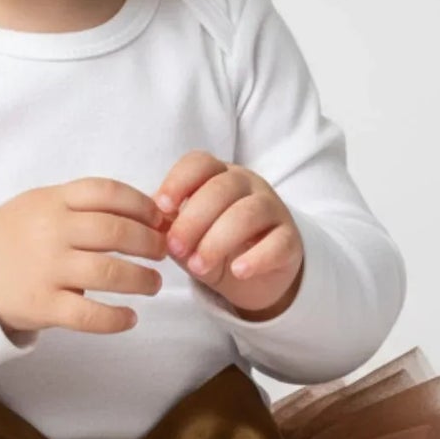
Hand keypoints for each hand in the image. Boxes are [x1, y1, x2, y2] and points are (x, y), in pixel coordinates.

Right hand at [0, 177, 169, 337]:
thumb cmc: (17, 236)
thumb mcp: (42, 204)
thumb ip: (84, 205)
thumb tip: (147, 213)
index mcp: (53, 201)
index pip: (107, 192)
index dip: (142, 204)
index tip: (159, 218)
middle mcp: (51, 232)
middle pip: (116, 232)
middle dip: (150, 242)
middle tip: (162, 252)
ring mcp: (47, 269)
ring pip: (109, 272)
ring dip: (141, 279)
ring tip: (153, 284)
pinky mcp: (43, 305)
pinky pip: (88, 315)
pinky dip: (116, 318)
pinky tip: (130, 318)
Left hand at [152, 152, 303, 319]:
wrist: (255, 276)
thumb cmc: (214, 245)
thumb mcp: (188, 234)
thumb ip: (170, 225)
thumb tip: (149, 224)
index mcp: (218, 175)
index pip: (200, 163)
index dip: (179, 181)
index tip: (161, 207)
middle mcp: (248, 184)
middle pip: (222, 189)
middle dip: (193, 219)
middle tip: (175, 249)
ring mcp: (272, 209)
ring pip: (248, 213)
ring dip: (218, 240)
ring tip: (198, 267)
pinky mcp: (290, 239)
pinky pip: (277, 242)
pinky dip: (256, 257)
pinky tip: (237, 270)